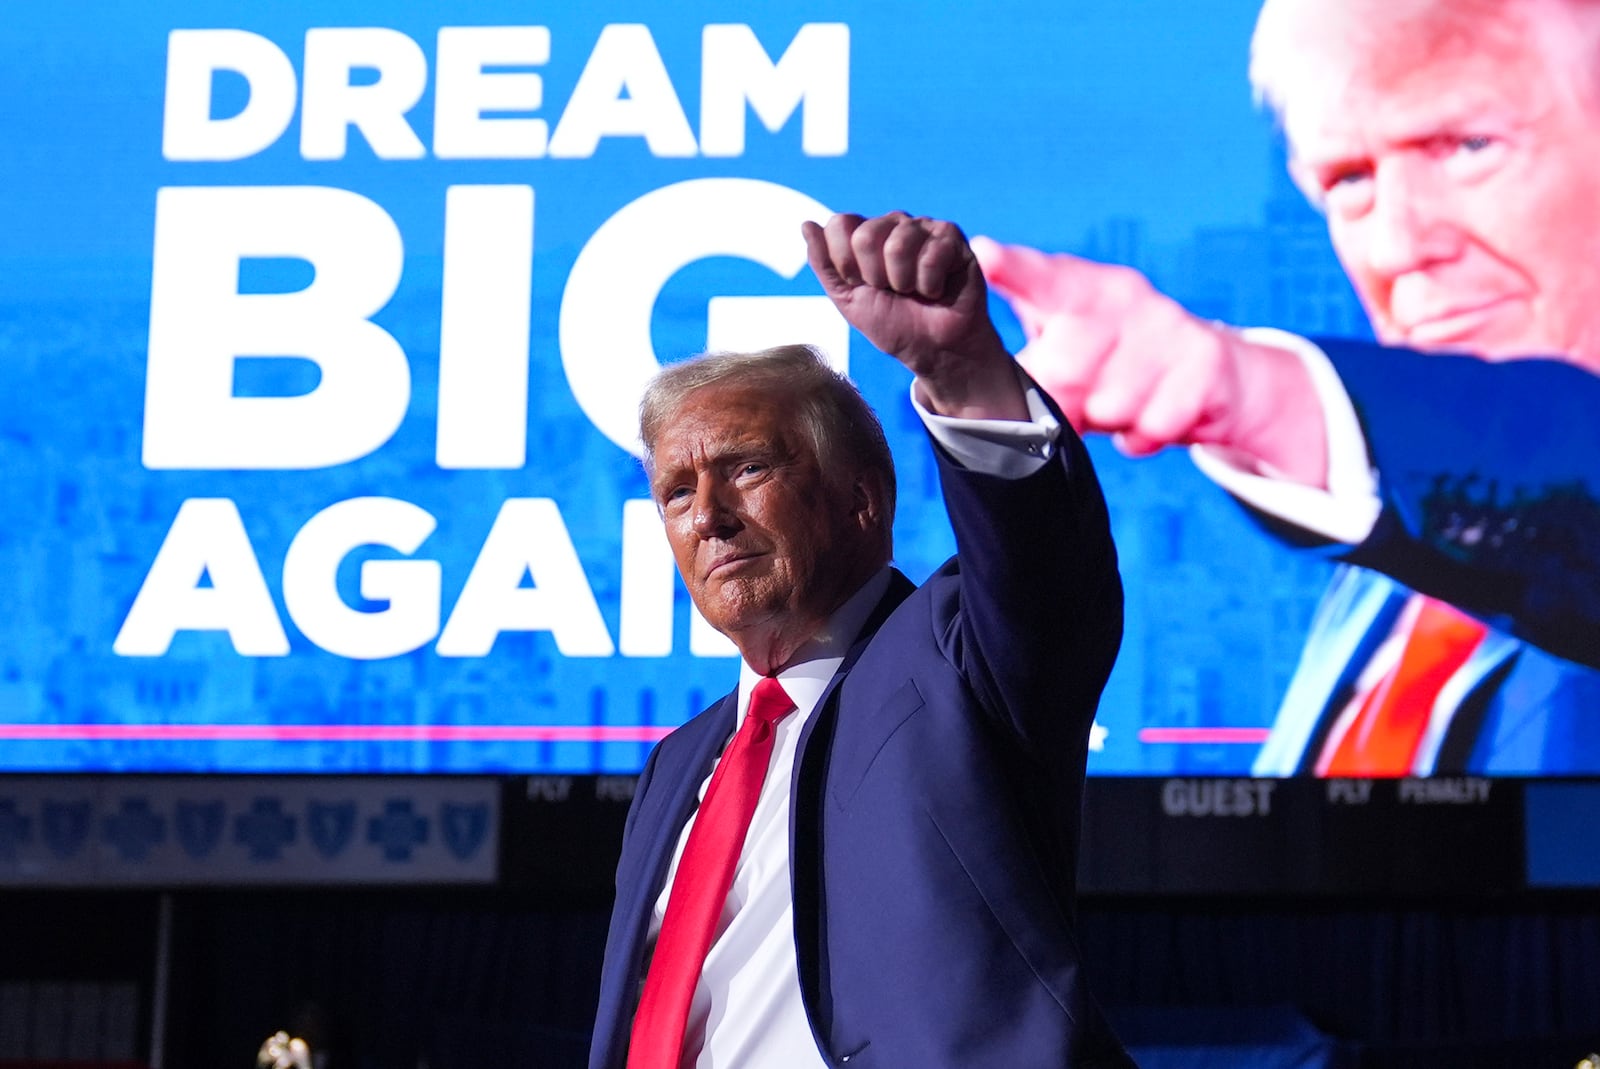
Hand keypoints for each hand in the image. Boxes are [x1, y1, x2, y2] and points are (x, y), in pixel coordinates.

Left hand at [802, 212, 1025, 419]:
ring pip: (899, 245)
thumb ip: (824, 263)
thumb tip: (806, 224)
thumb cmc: (892, 324)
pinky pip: (931, 256)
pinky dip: (930, 285)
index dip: (846, 264)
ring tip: (914, 292)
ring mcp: (923, 227)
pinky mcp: (951, 237)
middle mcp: (893, 223)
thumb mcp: (847, 298)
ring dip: (904, 283)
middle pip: (866, 235)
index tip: (861, 286)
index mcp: (865, 233)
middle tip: (891, 291)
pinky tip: (937, 290)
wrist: (932, 349)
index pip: (839, 224)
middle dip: (875, 276)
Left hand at [973, 236, 1328, 486]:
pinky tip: (1155, 414)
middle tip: (1086, 399)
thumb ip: (1030, 369)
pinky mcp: (1205, 360)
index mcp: (1079, 288)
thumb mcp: (1067, 355)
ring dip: (1112, 421)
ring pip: (1111, 406)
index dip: (1012, 269)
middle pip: (1066, 370)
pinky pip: (1153, 425)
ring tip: (1126, 402)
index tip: (985, 255)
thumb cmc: (1116, 366)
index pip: (1041, 278)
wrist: (1213, 376)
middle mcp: (1124, 295)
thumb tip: (996, 406)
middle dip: (1069, 402)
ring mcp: (1167, 323)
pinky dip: (1146, 436)